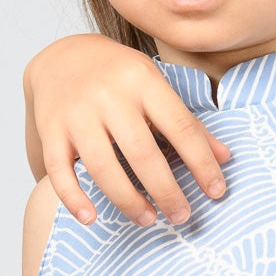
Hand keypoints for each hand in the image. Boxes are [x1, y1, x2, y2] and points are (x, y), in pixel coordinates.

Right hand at [24, 33, 231, 227]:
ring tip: (148, 219)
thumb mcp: (156, 85)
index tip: (216, 192)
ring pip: (102, 167)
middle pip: (141, 152)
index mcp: (142, 80)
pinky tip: (92, 218)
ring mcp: (75, 113)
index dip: (201, 163)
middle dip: (166, 190)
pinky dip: (74, 199)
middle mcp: (108, 95)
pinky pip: (59, 171)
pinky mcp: (50, 129)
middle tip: (181, 216)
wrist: (61, 56)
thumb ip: (187, 122)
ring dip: (128, 200)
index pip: (180, 127)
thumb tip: (225, 158)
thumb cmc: (119, 76)